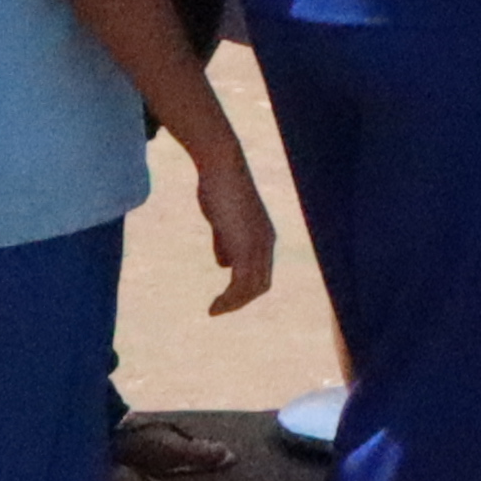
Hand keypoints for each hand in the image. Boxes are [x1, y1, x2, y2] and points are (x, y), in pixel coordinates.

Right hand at [191, 150, 278, 314]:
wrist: (222, 169)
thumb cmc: (219, 189)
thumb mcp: (225, 221)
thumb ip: (226, 242)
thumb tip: (224, 264)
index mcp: (264, 238)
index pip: (262, 273)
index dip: (245, 290)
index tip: (225, 299)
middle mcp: (266, 244)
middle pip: (261, 284)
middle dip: (240, 301)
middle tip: (218, 310)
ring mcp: (258, 245)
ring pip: (252, 287)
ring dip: (233, 303)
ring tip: (214, 311)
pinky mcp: (245, 244)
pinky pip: (241, 281)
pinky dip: (229, 298)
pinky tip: (214, 305)